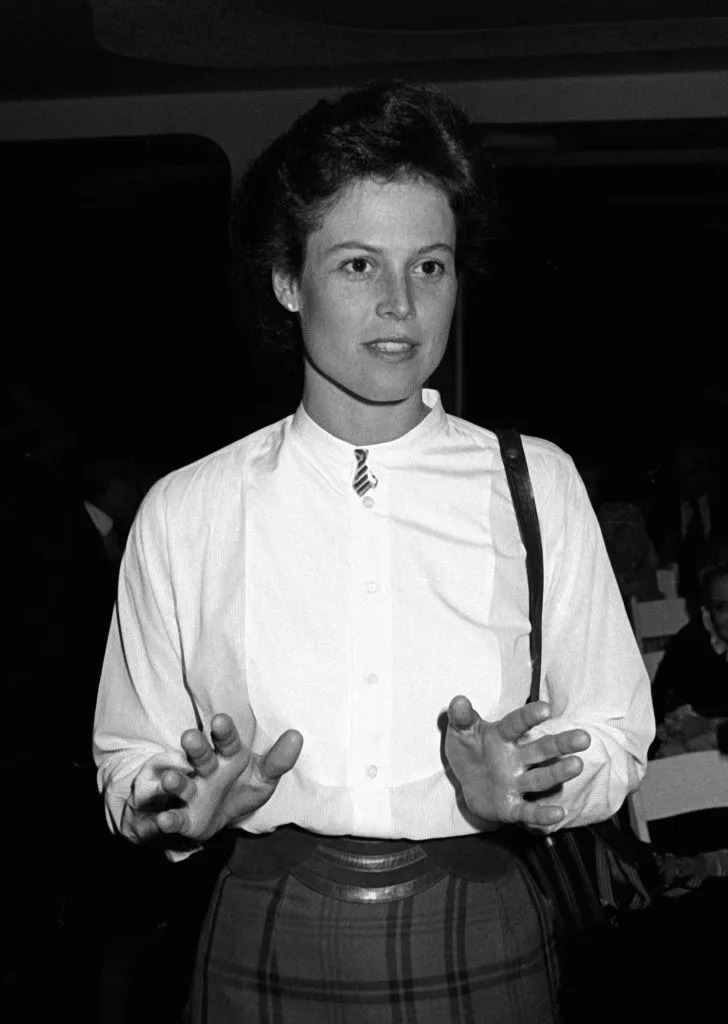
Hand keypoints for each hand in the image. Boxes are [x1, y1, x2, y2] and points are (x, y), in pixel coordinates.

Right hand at [132, 714, 302, 842]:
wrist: (218, 818)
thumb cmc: (241, 788)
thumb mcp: (263, 776)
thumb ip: (279, 760)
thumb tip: (297, 735)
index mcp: (227, 755)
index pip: (226, 740)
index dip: (223, 731)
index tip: (220, 721)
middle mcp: (205, 768)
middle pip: (199, 755)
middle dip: (195, 747)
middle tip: (190, 737)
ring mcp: (191, 791)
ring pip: (181, 782)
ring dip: (175, 781)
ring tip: (172, 779)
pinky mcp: (183, 817)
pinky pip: (174, 816)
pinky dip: (168, 819)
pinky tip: (163, 820)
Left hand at [444, 696, 589, 826]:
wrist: (468, 784)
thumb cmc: (470, 751)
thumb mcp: (460, 732)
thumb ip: (461, 717)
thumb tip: (458, 701)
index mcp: (503, 736)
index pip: (517, 724)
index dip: (529, 716)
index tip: (546, 708)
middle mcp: (516, 758)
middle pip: (541, 750)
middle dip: (561, 744)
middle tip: (584, 737)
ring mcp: (517, 782)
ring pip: (540, 777)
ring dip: (558, 773)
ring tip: (577, 765)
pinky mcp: (513, 807)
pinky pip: (528, 811)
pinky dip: (542, 813)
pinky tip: (558, 812)